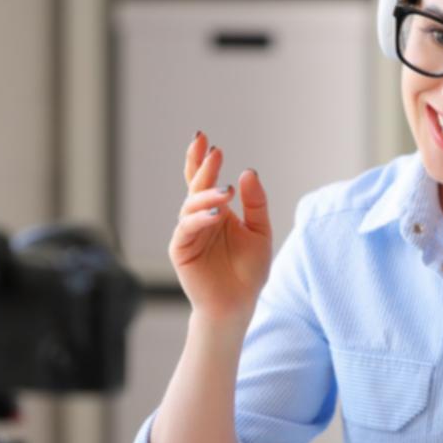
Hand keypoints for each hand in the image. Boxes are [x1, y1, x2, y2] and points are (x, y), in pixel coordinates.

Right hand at [168, 132, 272, 322]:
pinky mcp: (181, 249)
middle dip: (202, 167)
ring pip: (191, 205)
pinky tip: (215, 214)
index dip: (202, 159)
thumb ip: (255, 203)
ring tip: (224, 190)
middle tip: (213, 151)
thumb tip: (247, 172)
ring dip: (206, 194)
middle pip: (196, 186)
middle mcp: (200, 218)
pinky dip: (199, 219)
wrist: (238, 304)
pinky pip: (187, 228)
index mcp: (216, 210)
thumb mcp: (260, 232)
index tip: (204, 139)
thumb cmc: (248, 271)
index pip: (205, 179)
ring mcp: (188, 233)